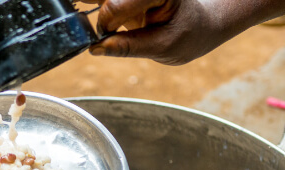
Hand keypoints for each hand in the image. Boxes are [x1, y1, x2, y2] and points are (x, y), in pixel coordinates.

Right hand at [86, 0, 284, 64]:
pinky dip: (93, 4)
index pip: (114, 6)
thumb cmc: (188, 34)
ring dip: (90, 5)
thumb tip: (96, 48)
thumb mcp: (165, 46)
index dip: (106, 26)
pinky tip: (85, 10)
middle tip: (91, 29)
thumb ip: (130, 47)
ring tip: (84, 20)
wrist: (200, 25)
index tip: (108, 42)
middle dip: (97, 14)